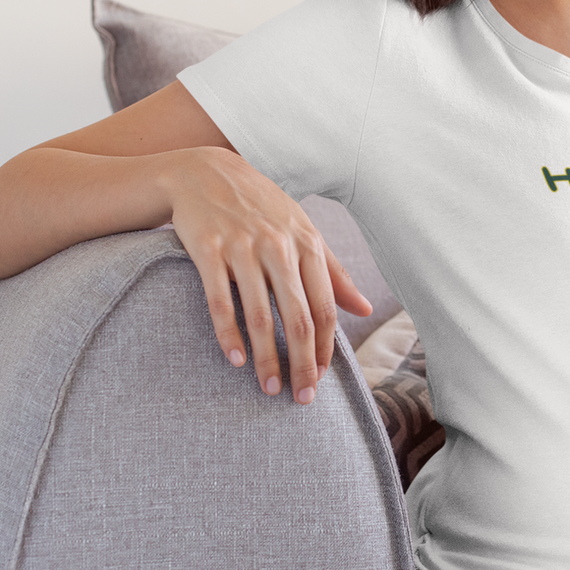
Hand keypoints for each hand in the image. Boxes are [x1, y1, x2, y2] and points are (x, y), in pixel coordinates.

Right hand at [167, 146, 371, 403]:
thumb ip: (333, 272)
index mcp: (307, 244)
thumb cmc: (261, 207)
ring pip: (259, 314)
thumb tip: (364, 308)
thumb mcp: (302, 231)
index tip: (321, 378)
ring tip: (269, 388)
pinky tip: (235, 359)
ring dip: (266, 357)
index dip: (324, 347)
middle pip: (298, 317)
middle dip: (302, 363)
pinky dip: (228, 333)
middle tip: (301, 398)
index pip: (325, 307)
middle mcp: (278, 247)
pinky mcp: (208, 250)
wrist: (205, 171)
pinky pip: (220, 300)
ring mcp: (242, 248)